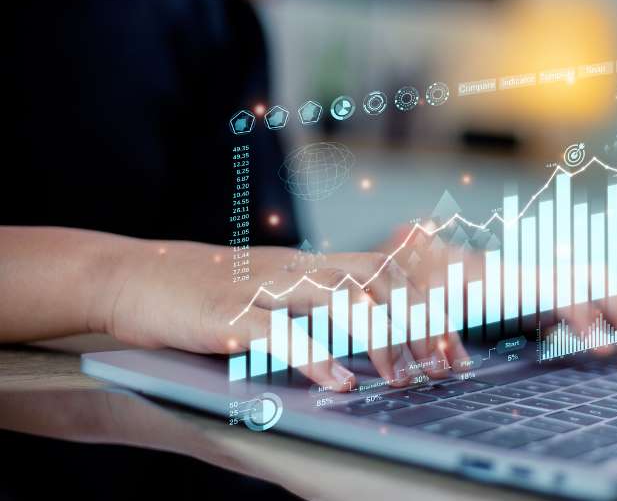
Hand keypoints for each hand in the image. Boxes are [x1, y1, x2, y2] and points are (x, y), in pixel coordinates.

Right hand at [104, 241, 471, 391]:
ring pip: (339, 297)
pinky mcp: (228, 314)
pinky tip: (337, 381)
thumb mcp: (278, 288)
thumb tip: (381, 329)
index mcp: (313, 263)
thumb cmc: (214, 291)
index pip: (389, 271)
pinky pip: (279, 331)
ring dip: (378, 338)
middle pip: (377, 281)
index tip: (453, 347)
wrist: (136, 275)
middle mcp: (297, 268)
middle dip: (418, 323)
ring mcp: (264, 287)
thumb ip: (324, 302)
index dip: (429, 306)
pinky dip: (314, 355)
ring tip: (397, 377)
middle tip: (438, 366)